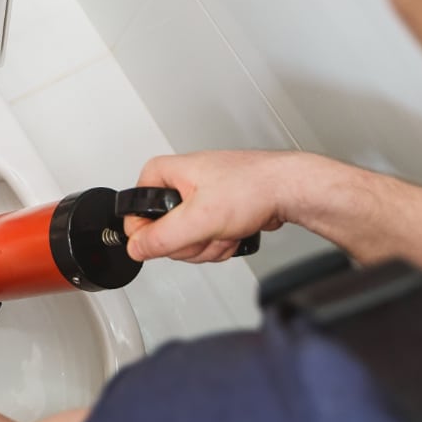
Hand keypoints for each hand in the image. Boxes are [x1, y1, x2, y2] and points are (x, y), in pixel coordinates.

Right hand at [123, 151, 308, 262]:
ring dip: (208, 245)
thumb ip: (162, 237)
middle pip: (161, 233)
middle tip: (208, 230)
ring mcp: (196, 199)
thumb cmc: (252, 187)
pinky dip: (219, 243)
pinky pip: (203, 241)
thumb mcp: (199, 218)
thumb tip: (136, 248)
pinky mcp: (213, 213)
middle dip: (189, 241)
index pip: (134, 214)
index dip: (151, 234)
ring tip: (225, 228)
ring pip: (184, 241)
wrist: (287, 190)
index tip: (172, 236)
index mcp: (163, 173)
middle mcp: (177, 183)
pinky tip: (233, 231)